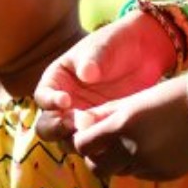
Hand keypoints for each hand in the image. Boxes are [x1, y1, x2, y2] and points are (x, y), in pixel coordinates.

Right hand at [33, 12, 179, 151]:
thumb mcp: (102, 47)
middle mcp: (63, 104)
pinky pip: (93, 143)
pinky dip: (98, 145)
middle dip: (58, 129)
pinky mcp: (101, 128)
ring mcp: (82, 118)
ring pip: (68, 140)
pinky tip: (111, 139)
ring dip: (78, 141)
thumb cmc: (116, 42)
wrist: (145, 52)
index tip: (66, 100)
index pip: (42, 97)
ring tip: (96, 132)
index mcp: (56, 81)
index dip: (50, 102)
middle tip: (76, 125)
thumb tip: (86, 74)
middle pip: (48, 126)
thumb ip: (92, 59)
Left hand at [72, 77, 187, 181]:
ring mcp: (149, 166)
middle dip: (95, 156)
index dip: (82, 139)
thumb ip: (107, 111)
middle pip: (96, 167)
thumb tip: (82, 120)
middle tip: (103, 144)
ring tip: (130, 143)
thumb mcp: (137, 98)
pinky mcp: (163, 175)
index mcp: (123, 126)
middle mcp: (133, 150)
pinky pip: (140, 175)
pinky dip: (137, 165)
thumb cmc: (175, 96)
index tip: (88, 132)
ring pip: (118, 172)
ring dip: (116, 162)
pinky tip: (150, 148)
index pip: (83, 144)